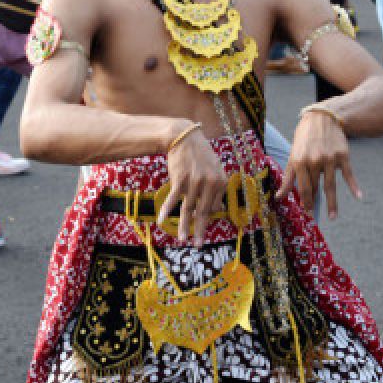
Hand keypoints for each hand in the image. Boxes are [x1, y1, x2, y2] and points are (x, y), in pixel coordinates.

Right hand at [159, 124, 228, 243]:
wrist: (183, 137)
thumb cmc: (200, 154)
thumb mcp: (214, 168)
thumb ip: (216, 188)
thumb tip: (216, 209)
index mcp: (220, 181)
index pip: (214, 206)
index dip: (207, 216)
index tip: (201, 225)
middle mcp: (208, 183)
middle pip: (203, 211)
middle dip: (200, 230)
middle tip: (198, 244)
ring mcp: (193, 182)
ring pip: (188, 209)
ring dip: (185, 226)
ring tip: (183, 239)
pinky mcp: (179, 180)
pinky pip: (173, 199)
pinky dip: (167, 210)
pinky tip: (162, 221)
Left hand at [277, 107, 360, 219]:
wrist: (322, 118)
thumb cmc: (304, 138)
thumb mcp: (293, 154)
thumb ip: (287, 177)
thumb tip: (279, 196)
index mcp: (299, 161)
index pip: (303, 187)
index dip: (305, 201)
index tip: (306, 211)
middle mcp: (314, 161)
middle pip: (316, 188)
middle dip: (315, 201)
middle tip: (314, 213)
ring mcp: (330, 159)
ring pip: (330, 186)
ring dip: (332, 203)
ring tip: (332, 217)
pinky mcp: (342, 156)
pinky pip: (348, 174)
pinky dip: (354, 186)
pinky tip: (358, 196)